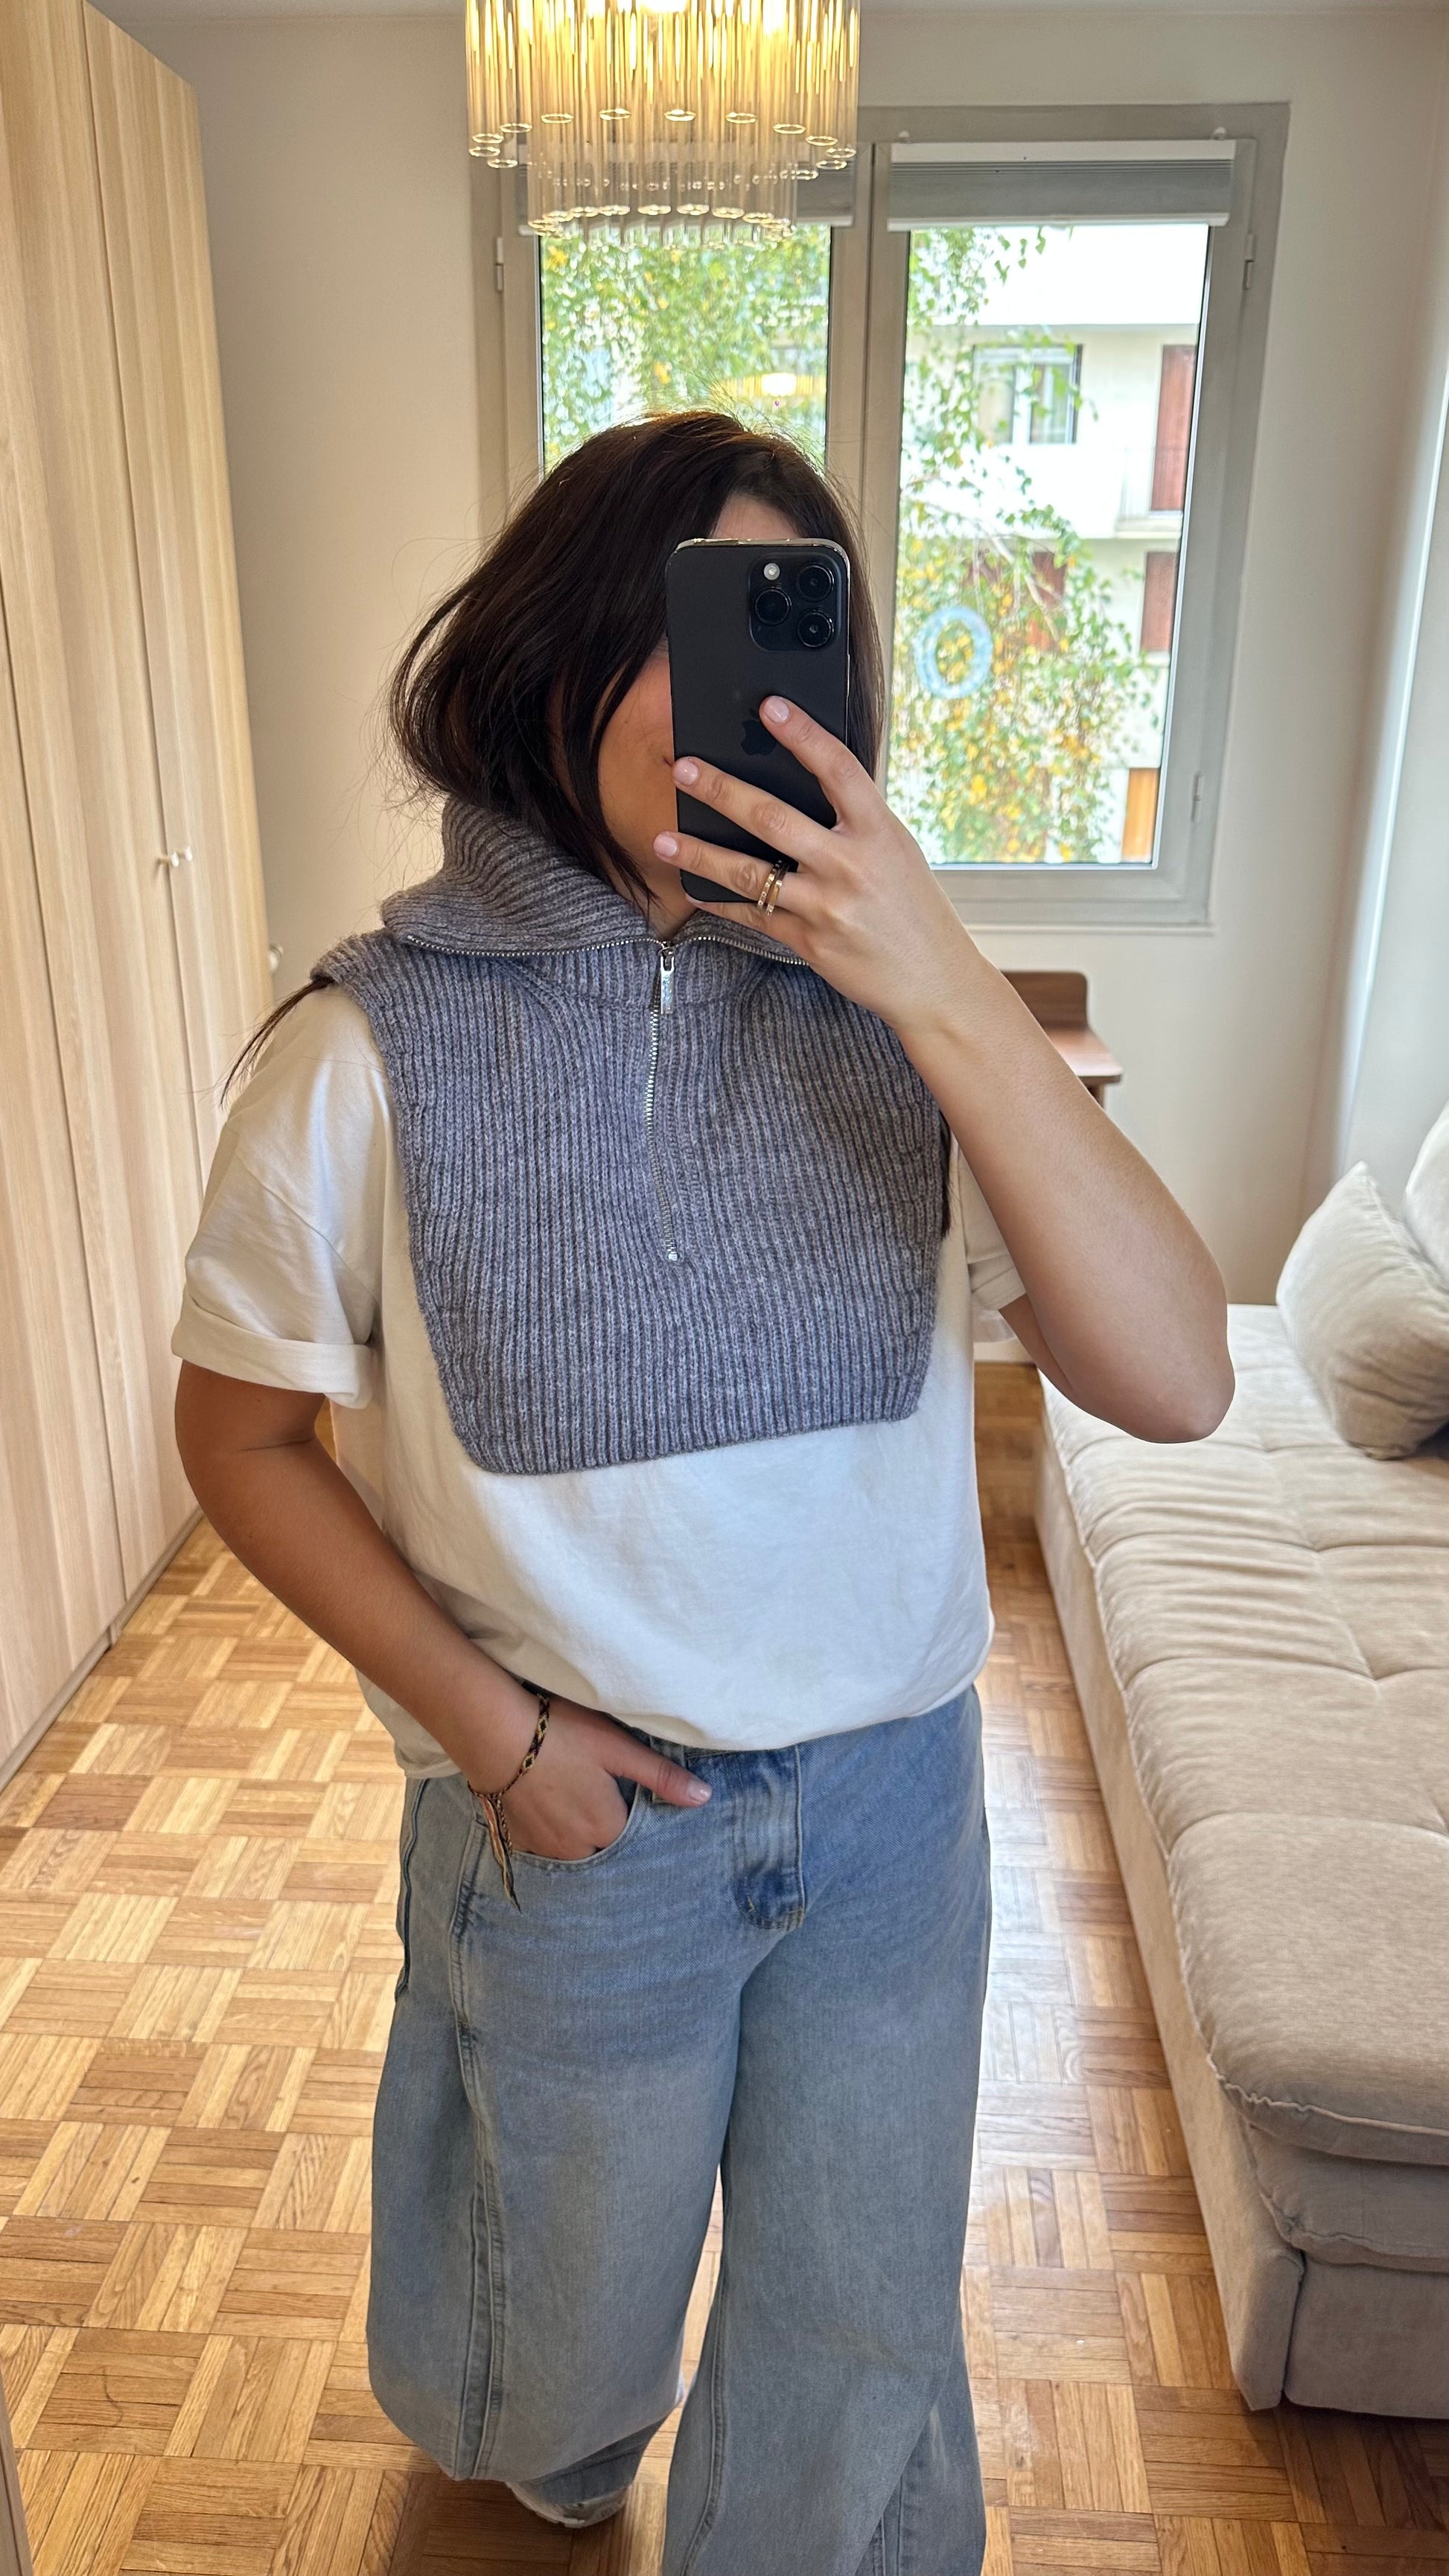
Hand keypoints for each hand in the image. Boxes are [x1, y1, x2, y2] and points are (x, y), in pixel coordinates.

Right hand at [472, 1696, 710, 1861]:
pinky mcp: (518, 1837)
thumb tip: (704, 1798)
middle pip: (604, 1845)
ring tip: (575, 1798)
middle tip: (600, 1794)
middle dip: (607, 1827)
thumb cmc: (562, 1735)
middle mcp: (577, 1847)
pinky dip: (552, 1830)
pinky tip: (548, 1804)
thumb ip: (660, 1777)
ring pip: (574, 1848)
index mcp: (606, 1827)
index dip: (634, 1817)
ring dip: (580, 1831)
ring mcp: (544, 1846)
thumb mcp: (618, 1749)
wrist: (496, 1734)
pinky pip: (545, 1844)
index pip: (634, 1837)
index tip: (629, 1799)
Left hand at [656, 696, 981, 1040]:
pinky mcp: (809, 941)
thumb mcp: (896, 851)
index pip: (837, 769)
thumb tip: (801, 784)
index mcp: (879, 831)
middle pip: (774, 818)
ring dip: (699, 853)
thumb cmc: (913, 909)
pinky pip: (752, 915)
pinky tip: (694, 887)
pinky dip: (719, 900)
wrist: (932, 981)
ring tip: (663, 839)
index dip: (803, 734)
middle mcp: (851, 865)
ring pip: (748, 873)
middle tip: (683, 769)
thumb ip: (854, 821)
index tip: (770, 707)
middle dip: (721, 790)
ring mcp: (827, 905)